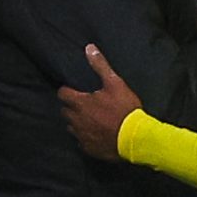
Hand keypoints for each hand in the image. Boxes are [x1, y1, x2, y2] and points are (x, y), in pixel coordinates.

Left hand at [58, 44, 140, 159]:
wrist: (134, 138)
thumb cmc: (124, 109)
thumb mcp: (115, 83)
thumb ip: (100, 66)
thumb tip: (89, 48)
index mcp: (79, 103)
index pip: (62, 94)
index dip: (67, 91)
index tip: (74, 91)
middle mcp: (75, 120)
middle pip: (64, 111)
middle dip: (71, 107)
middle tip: (84, 105)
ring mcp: (80, 136)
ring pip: (71, 127)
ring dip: (76, 122)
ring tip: (89, 119)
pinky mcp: (87, 148)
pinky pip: (80, 141)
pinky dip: (85, 136)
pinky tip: (95, 134)